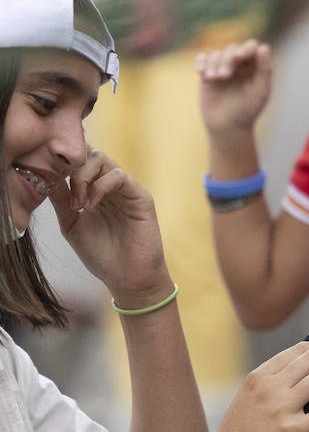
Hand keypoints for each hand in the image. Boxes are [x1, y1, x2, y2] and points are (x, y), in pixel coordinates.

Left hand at [49, 149, 169, 303]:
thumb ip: (60, 200)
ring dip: (83, 177)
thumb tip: (44, 175)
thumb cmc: (101, 255)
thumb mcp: (71, 224)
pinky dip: (100, 186)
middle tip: (66, 194)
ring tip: (78, 203)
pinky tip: (90, 206)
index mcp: (94, 190)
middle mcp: (110, 186)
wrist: (127, 278)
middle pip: (89, 153)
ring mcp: (126, 190)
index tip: (49, 178)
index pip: (79, 161)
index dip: (62, 161)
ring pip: (102, 159)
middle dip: (71, 168)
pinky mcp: (140, 197)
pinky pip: (119, 176)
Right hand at [197, 40, 271, 135]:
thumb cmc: (247, 111)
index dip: (245, 48)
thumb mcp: (260, 92)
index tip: (239, 57)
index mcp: (255, 67)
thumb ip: (265, 70)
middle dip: (227, 60)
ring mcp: (223, 67)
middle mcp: (240, 64)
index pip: (251, 46)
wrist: (227, 127)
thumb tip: (264, 46)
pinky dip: (201, 61)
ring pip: (216, 53)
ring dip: (213, 63)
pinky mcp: (208, 72)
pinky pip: (202, 58)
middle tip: (224, 76)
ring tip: (213, 78)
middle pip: (232, 49)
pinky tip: (201, 72)